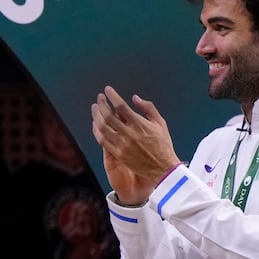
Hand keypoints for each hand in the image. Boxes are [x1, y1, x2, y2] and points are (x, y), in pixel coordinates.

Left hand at [91, 86, 179, 203]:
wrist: (163, 168)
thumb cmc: (163, 145)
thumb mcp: (160, 123)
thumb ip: (148, 108)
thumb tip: (135, 98)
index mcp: (140, 124)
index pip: (121, 106)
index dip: (112, 96)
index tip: (108, 90)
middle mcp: (129, 134)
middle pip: (108, 115)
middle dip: (102, 103)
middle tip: (100, 97)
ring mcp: (122, 144)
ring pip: (102, 127)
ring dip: (96, 115)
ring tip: (95, 107)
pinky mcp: (118, 154)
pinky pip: (102, 140)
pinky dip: (97, 130)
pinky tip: (95, 124)